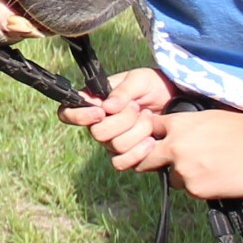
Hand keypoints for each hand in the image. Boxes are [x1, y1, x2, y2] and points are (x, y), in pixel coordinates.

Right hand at [59, 69, 176, 171]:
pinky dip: (139, 153)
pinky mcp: (128, 157)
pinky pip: (123, 163)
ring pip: (115, 147)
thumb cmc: (152, 85)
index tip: (101, 112)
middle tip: (136, 107)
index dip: (79, 116)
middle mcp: (99, 124)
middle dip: (123, 121)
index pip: (68, 113)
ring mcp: (112, 142)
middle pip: (97, 133)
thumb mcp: (138, 79)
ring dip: (137, 132)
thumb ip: (122, 91)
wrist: (175, 101)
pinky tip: (151, 140)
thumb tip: (107, 108)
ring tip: (149, 119)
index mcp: (94, 103)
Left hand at [136, 108, 242, 199]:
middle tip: (163, 166)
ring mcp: (183, 170)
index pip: (150, 130)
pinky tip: (219, 179)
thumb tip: (179, 134)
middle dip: (153, 162)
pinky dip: (202, 188)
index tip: (155, 142)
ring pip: (174, 178)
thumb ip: (187, 127)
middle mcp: (174, 147)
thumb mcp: (208, 117)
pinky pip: (192, 191)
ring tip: (210, 170)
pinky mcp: (196, 189)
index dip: (153, 137)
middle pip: (147, 160)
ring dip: (185, 177)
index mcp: (177, 124)